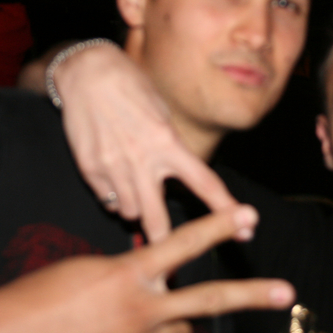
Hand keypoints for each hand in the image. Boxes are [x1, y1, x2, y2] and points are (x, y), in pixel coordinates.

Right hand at [0, 205, 293, 332]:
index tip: (248, 215)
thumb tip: (152, 276)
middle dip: (250, 295)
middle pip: (207, 301)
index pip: (183, 243)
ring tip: (178, 331)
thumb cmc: (34, 300)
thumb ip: (128, 275)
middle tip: (286, 292)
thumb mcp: (85, 273)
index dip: (219, 226)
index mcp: (129, 275)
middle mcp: (142, 311)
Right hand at [54, 43, 237, 242]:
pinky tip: (115, 178)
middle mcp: (142, 159)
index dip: (225, 210)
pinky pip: (107, 198)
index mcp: (168, 142)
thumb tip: (178, 172)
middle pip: (157, 219)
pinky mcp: (90, 170)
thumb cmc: (132, 87)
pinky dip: (114, 196)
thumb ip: (171, 147)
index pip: (204, 183)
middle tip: (171, 260)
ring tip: (137, 193)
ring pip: (129, 212)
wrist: (88, 72)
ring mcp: (113, 167)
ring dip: (137, 210)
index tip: (245, 231)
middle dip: (164, 241)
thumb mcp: (162, 114)